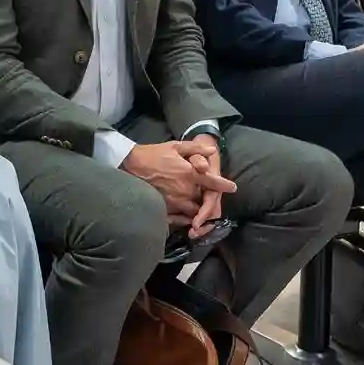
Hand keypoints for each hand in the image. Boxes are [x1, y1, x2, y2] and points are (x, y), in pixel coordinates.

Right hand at [121, 139, 235, 224]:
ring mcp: (174, 201)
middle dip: (209, 201)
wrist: (130, 165)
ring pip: (193, 212)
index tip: (233, 188)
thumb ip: (196, 149)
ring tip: (200, 210)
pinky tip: (186, 216)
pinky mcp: (164, 209)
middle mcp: (185, 190)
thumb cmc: (153, 154)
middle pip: (204, 201)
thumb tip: (213, 150)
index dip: (224, 185)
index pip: (212, 182)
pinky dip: (185, 218)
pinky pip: (180, 218)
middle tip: (211, 200)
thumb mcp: (175, 146)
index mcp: (189, 174)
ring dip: (198, 211)